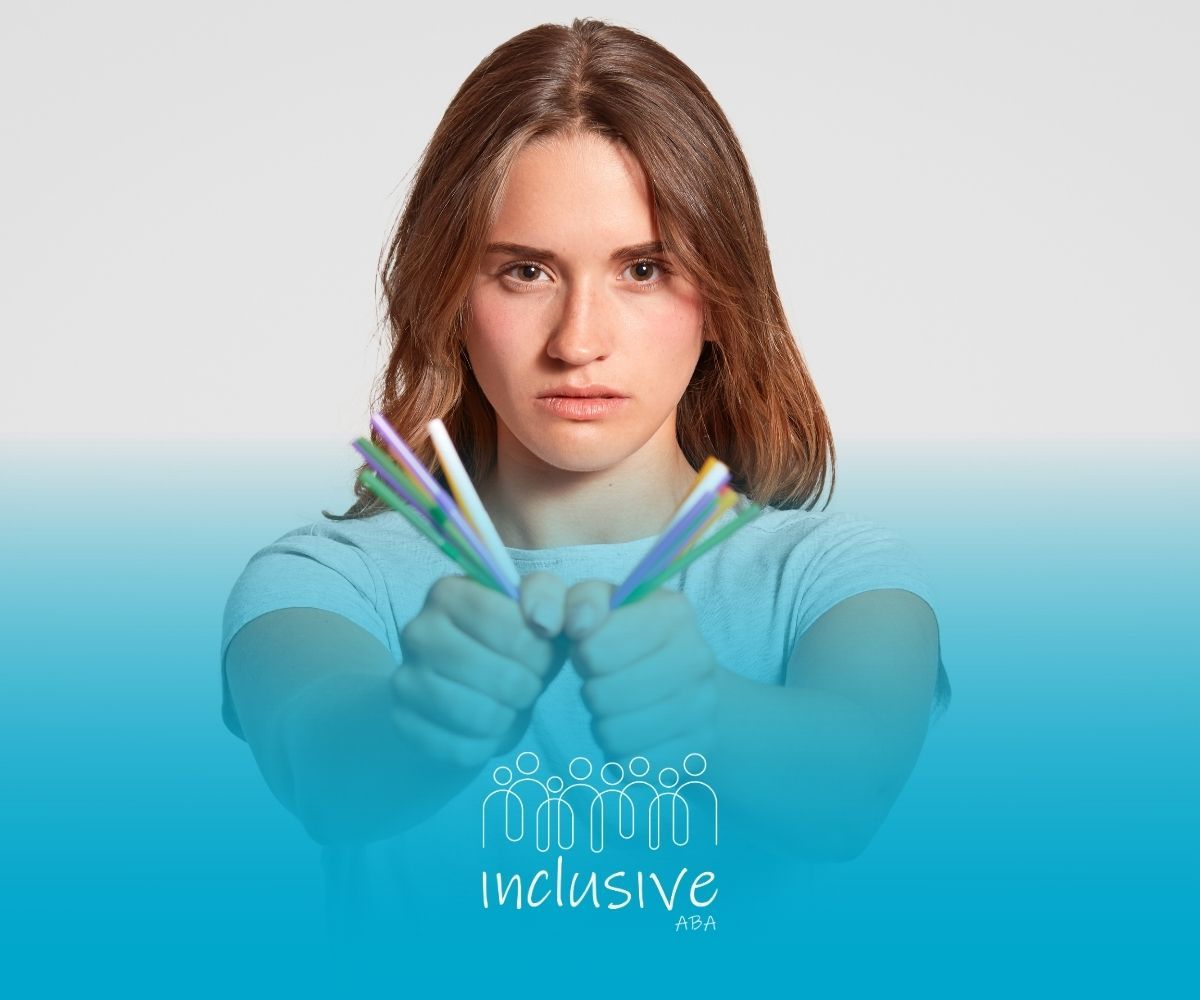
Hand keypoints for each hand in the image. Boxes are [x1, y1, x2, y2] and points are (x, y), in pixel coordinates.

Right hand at [392, 573, 567, 769]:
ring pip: (480, 715)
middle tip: (527, 684)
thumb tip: (544, 621)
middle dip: (528, 687)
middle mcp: (418, 632)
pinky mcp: (403, 724)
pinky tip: (485, 728)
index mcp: (448, 593)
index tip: (541, 655)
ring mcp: (404, 680)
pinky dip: (485, 745)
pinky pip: (460, 749)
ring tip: (507, 705)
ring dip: (508, 717)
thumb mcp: (534, 608)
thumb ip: (548, 597)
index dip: (538, 649)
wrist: (464, 684)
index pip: (507, 625)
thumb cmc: (507, 643)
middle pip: (499, 675)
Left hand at [563, 582, 720, 762]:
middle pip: (602, 697)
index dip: (582, 652)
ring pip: (613, 735)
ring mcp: (704, 707)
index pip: (593, 649)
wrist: (683, 679)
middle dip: (592, 690)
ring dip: (603, 725)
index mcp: (672, 612)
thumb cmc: (620, 636)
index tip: (593, 647)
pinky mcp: (698, 751)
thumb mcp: (587, 603)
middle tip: (606, 681)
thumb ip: (558, 597)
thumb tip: (557, 622)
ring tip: (618, 708)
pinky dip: (622, 756)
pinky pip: (632, 767)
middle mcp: (697, 656)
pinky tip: (634, 734)